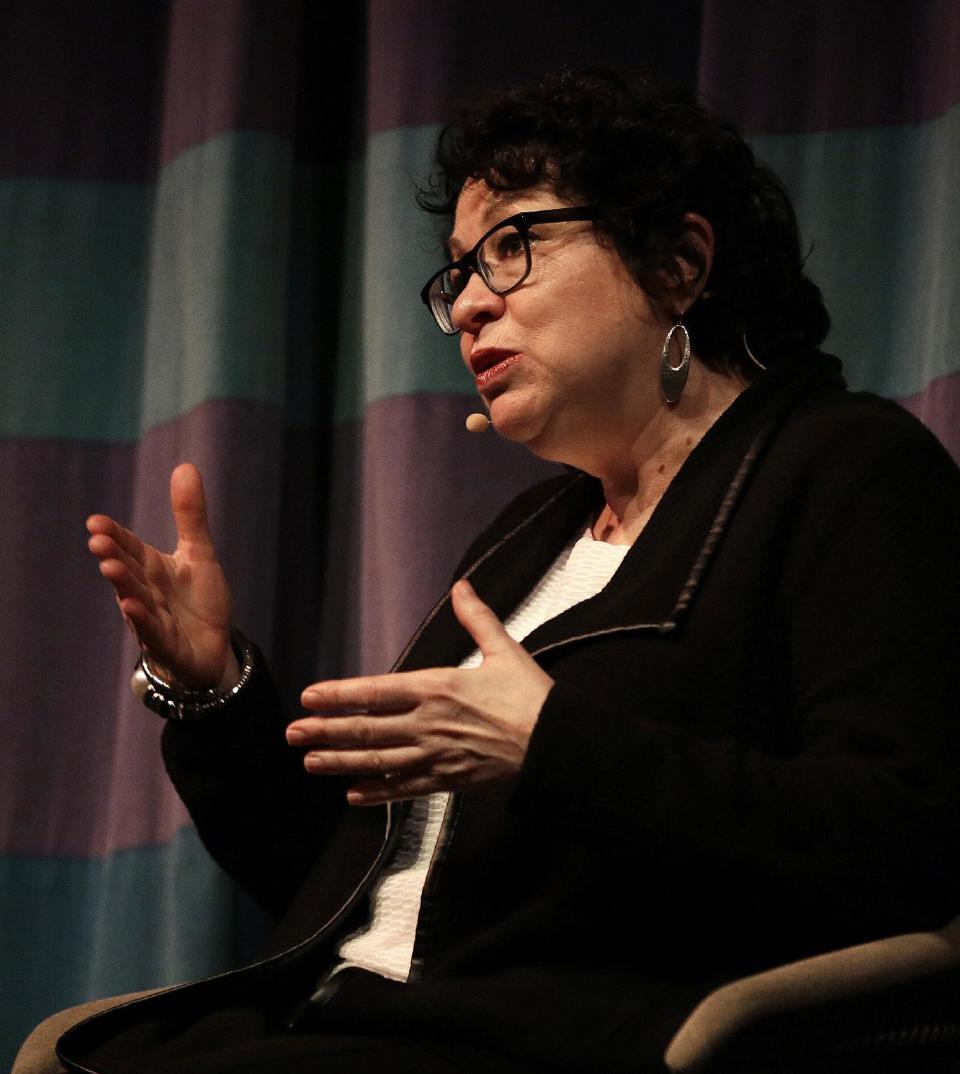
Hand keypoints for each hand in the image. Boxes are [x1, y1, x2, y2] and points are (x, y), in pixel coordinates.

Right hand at [86, 463, 235, 688]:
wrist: (212, 648)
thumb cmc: (199, 600)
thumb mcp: (199, 553)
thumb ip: (190, 515)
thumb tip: (185, 465)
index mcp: (153, 568)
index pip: (131, 548)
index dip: (115, 536)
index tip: (95, 521)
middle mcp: (147, 592)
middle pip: (128, 572)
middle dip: (113, 556)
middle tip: (97, 541)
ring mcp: (154, 619)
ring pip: (135, 600)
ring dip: (123, 585)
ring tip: (111, 568)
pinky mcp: (167, 644)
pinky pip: (152, 632)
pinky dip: (142, 620)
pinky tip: (131, 606)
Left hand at [287, 579, 554, 803]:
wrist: (557, 743)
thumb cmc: (531, 695)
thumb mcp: (504, 649)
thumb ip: (477, 618)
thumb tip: (461, 586)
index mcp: (437, 688)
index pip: (376, 692)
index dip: (339, 695)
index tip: (310, 697)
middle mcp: (428, 724)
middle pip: (367, 730)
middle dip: (326, 732)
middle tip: (292, 734)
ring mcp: (436, 756)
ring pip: (378, 761)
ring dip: (340, 763)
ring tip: (309, 762)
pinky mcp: (449, 780)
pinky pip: (405, 789)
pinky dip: (377, 793)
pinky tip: (353, 795)